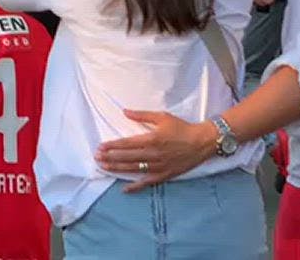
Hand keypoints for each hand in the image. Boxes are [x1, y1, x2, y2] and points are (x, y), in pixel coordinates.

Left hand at [94, 110, 217, 191]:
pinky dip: (136, 186)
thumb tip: (124, 111)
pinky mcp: (166, 175)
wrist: (203, 142)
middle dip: (110, 157)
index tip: (100, 147)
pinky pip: (148, 182)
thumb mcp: (162, 117)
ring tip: (104, 167)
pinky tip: (124, 189)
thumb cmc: (182, 128)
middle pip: (127, 157)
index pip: (126, 144)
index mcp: (151, 139)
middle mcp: (154, 154)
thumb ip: (142, 115)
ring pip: (134, 169)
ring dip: (117, 169)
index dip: (112, 146)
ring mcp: (159, 166)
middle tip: (97, 158)